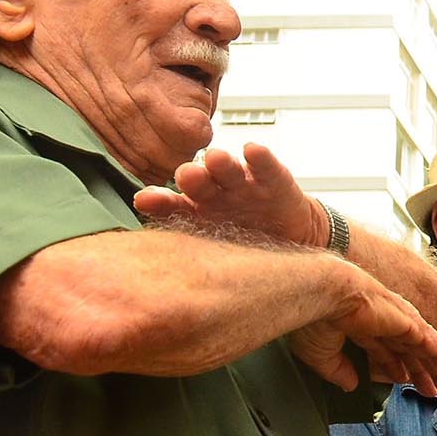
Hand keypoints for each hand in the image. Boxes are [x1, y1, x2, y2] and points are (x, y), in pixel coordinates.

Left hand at [134, 143, 322, 246]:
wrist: (293, 242)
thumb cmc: (251, 246)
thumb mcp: (223, 259)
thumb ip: (196, 262)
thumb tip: (166, 284)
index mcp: (196, 213)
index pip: (172, 206)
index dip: (159, 202)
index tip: (144, 201)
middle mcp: (215, 194)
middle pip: (197, 182)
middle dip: (191, 177)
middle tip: (187, 176)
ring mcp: (243, 185)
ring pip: (227, 170)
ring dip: (220, 163)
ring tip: (217, 160)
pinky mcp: (274, 180)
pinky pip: (265, 167)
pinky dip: (259, 158)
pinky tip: (252, 151)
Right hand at [289, 265, 436, 397]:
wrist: (322, 296)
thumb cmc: (315, 320)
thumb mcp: (323, 355)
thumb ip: (339, 371)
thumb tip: (350, 385)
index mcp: (364, 326)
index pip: (387, 350)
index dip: (397, 368)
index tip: (404, 381)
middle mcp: (386, 323)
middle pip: (412, 352)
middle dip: (425, 373)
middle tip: (436, 391)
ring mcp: (401, 322)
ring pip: (429, 351)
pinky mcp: (412, 325)